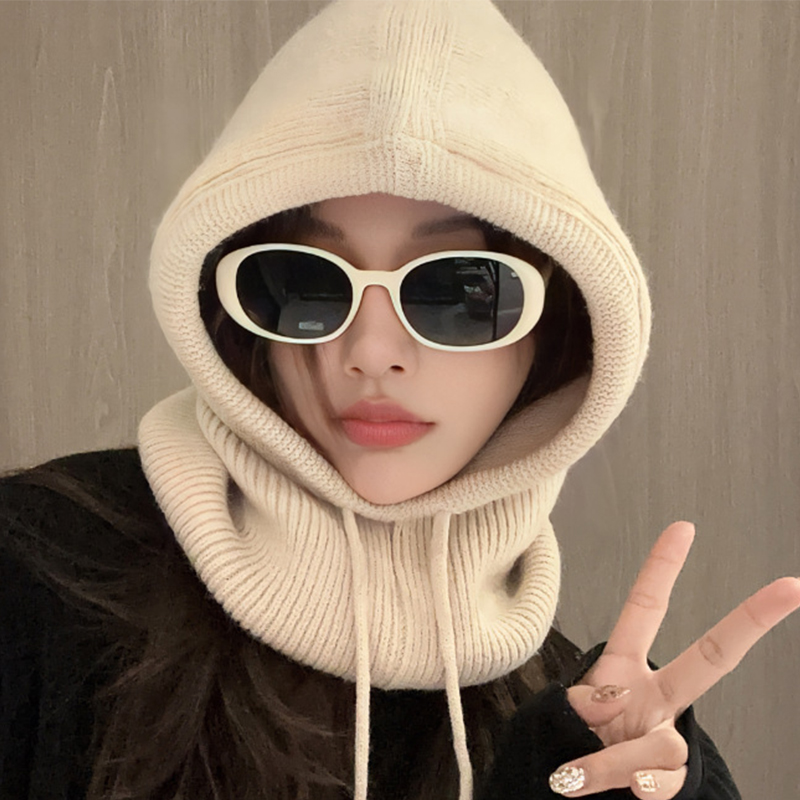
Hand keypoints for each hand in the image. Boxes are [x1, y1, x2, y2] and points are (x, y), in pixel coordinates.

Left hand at [548, 521, 799, 797]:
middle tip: (793, 585)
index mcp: (622, 669)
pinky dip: (631, 784)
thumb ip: (589, 711)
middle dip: (750, 621)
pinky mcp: (671, 778)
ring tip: (578, 777)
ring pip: (663, 743)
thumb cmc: (563, 744)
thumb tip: (623, 727)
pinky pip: (661, 778)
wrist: (563, 795)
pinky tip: (626, 790)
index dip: (662, 568)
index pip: (645, 609)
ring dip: (612, 762)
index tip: (684, 527)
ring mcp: (666, 736)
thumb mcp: (566, 717)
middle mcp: (654, 697)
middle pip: (711, 658)